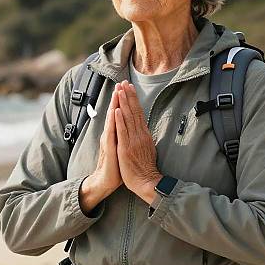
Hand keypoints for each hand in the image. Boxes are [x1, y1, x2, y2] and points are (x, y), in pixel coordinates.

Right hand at [90, 85, 122, 196]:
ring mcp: (110, 139)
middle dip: (118, 98)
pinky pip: (113, 131)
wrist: (106, 180)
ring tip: (117, 92)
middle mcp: (111, 134)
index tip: (126, 88)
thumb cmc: (117, 166)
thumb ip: (124, 137)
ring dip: (116, 104)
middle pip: (115, 112)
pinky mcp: (111, 146)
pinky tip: (116, 111)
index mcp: (116, 133)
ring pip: (113, 118)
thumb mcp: (122, 148)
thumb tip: (131, 128)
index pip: (120, 114)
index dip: (123, 101)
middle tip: (120, 84)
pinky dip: (115, 120)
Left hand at [114, 81, 162, 202]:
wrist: (146, 182)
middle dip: (128, 96)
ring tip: (120, 90)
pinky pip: (123, 132)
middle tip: (124, 82)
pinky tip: (117, 110)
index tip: (130, 88)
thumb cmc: (145, 168)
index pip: (138, 112)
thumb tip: (142, 127)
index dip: (133, 99)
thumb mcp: (147, 148)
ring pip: (128, 118)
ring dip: (124, 103)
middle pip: (134, 111)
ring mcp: (133, 140)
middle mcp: (139, 134)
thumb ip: (143, 137)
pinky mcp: (126, 148)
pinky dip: (120, 120)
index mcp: (144, 134)